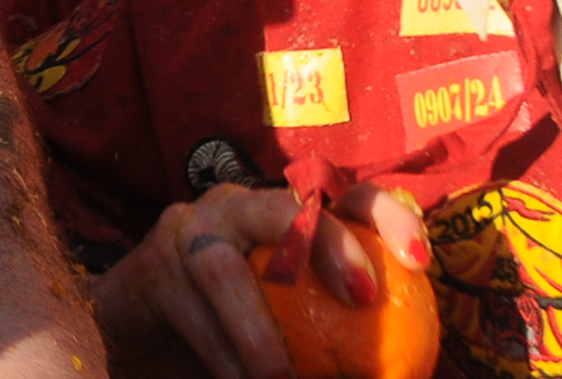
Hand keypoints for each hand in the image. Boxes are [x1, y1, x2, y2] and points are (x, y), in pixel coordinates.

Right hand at [94, 181, 428, 378]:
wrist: (142, 341)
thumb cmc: (236, 339)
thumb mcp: (297, 334)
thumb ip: (344, 342)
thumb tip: (412, 375)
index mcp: (287, 221)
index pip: (345, 199)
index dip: (386, 216)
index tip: (419, 260)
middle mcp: (237, 210)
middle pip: (284, 208)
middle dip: (328, 243)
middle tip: (363, 298)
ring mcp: (187, 232)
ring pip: (225, 269)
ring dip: (259, 332)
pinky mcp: (149, 267)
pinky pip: (190, 312)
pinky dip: (222, 356)